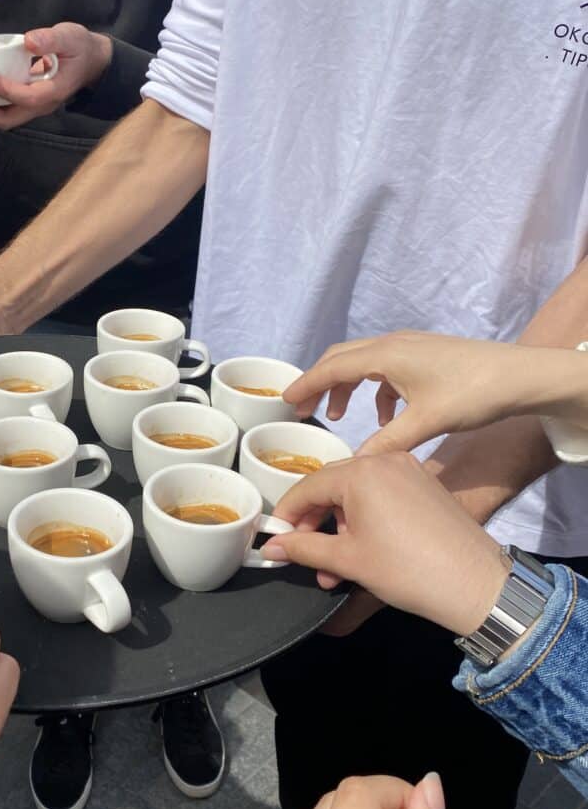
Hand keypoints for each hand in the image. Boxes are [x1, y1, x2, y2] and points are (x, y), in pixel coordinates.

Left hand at [0, 24, 113, 131]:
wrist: (91, 62)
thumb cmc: (80, 48)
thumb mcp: (70, 37)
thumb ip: (51, 39)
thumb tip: (29, 41)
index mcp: (54, 91)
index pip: (28, 98)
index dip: (5, 91)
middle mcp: (42, 105)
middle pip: (8, 120)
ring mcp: (33, 106)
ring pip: (3, 118)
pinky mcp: (26, 102)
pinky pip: (3, 109)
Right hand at [262, 453, 508, 636]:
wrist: (477, 584)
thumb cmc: (408, 570)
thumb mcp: (347, 560)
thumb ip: (303, 548)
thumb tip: (272, 547)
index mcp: (360, 472)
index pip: (307, 487)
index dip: (287, 516)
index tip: (276, 541)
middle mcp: (383, 460)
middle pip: (331, 486)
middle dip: (315, 523)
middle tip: (306, 556)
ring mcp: (407, 470)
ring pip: (357, 492)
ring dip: (340, 526)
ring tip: (337, 567)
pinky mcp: (424, 484)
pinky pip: (382, 494)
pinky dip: (366, 519)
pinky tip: (365, 550)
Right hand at [283, 330, 586, 454]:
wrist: (522, 376)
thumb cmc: (474, 393)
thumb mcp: (426, 423)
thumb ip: (385, 442)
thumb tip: (355, 463)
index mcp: (386, 355)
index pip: (332, 367)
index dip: (306, 384)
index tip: (285, 400)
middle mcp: (392, 345)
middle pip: (341, 359)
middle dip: (319, 383)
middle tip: (302, 409)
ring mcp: (409, 347)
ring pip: (362, 363)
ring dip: (346, 387)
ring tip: (337, 416)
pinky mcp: (423, 355)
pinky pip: (385, 369)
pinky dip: (374, 391)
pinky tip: (385, 418)